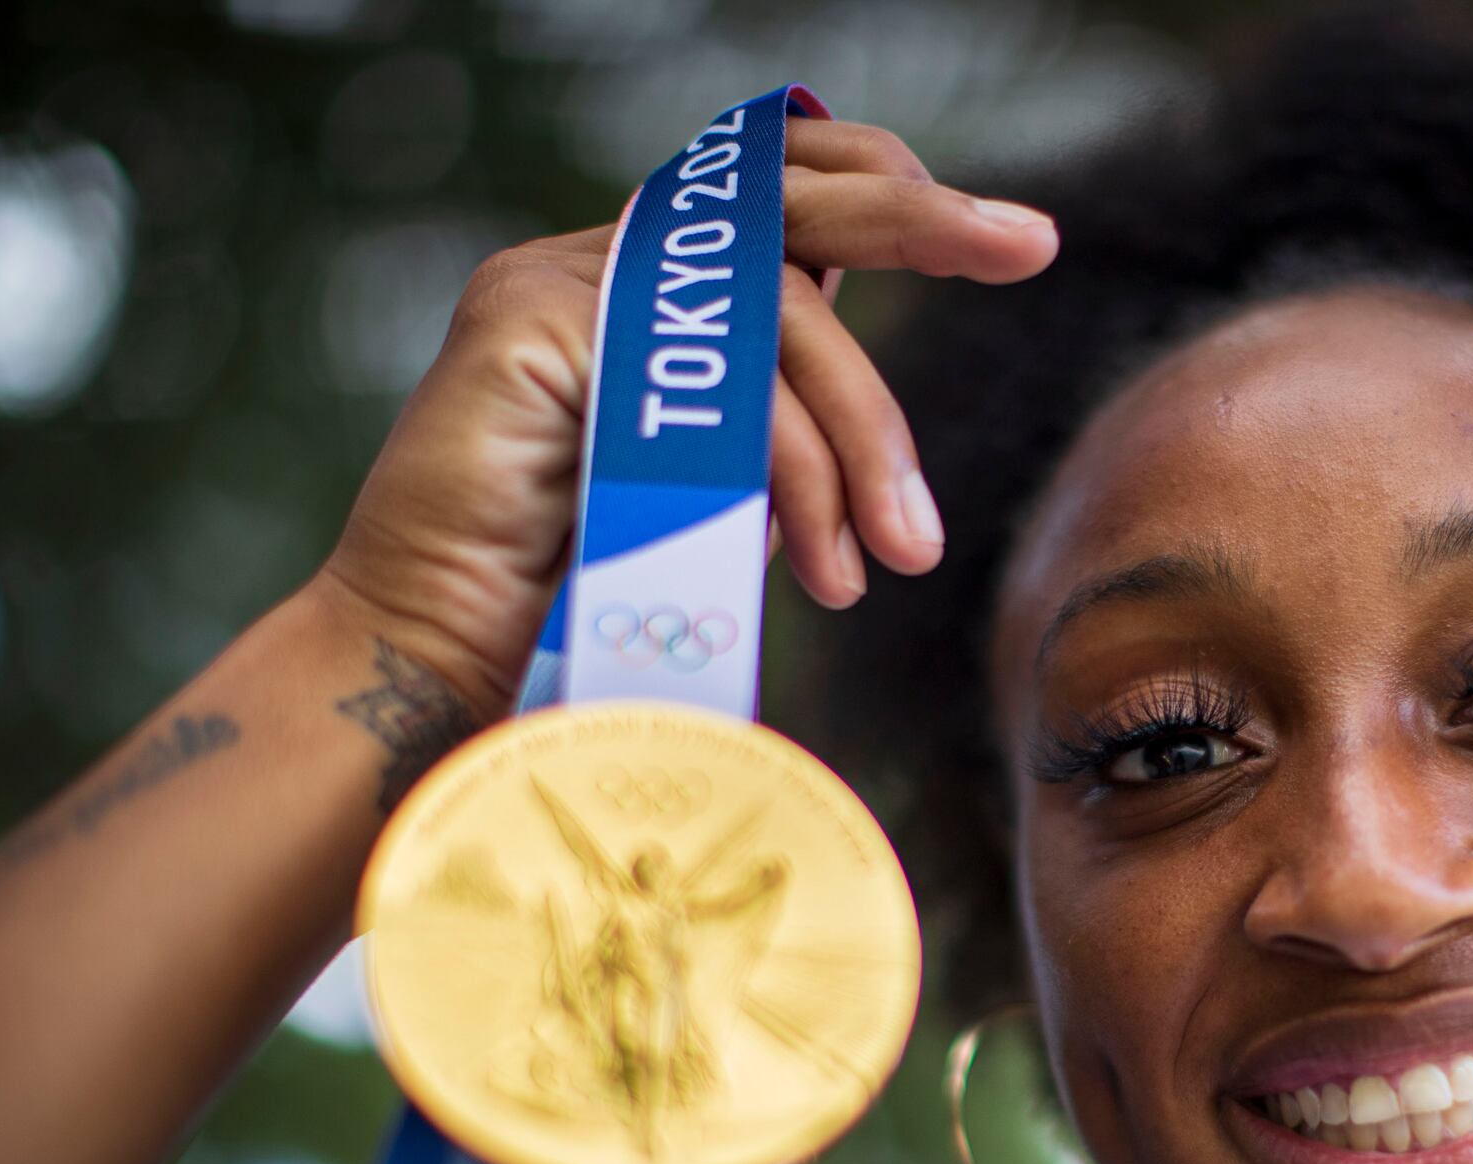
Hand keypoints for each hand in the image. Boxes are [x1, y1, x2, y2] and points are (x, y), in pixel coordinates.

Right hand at [315, 119, 1058, 718]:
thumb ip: (779, 435)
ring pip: (776, 316)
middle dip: (927, 219)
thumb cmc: (581, 600)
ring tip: (900, 555)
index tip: (1013, 238)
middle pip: (795, 207)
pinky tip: (820, 561)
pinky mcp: (533, 319)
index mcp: (652, 287)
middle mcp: (606, 261)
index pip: (787, 191)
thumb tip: (884, 452)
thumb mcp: (715, 495)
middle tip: (1030, 247)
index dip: (896, 190)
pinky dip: (789, 471)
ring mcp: (561, 276)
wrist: (442, 664)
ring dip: (863, 441)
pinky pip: (715, 379)